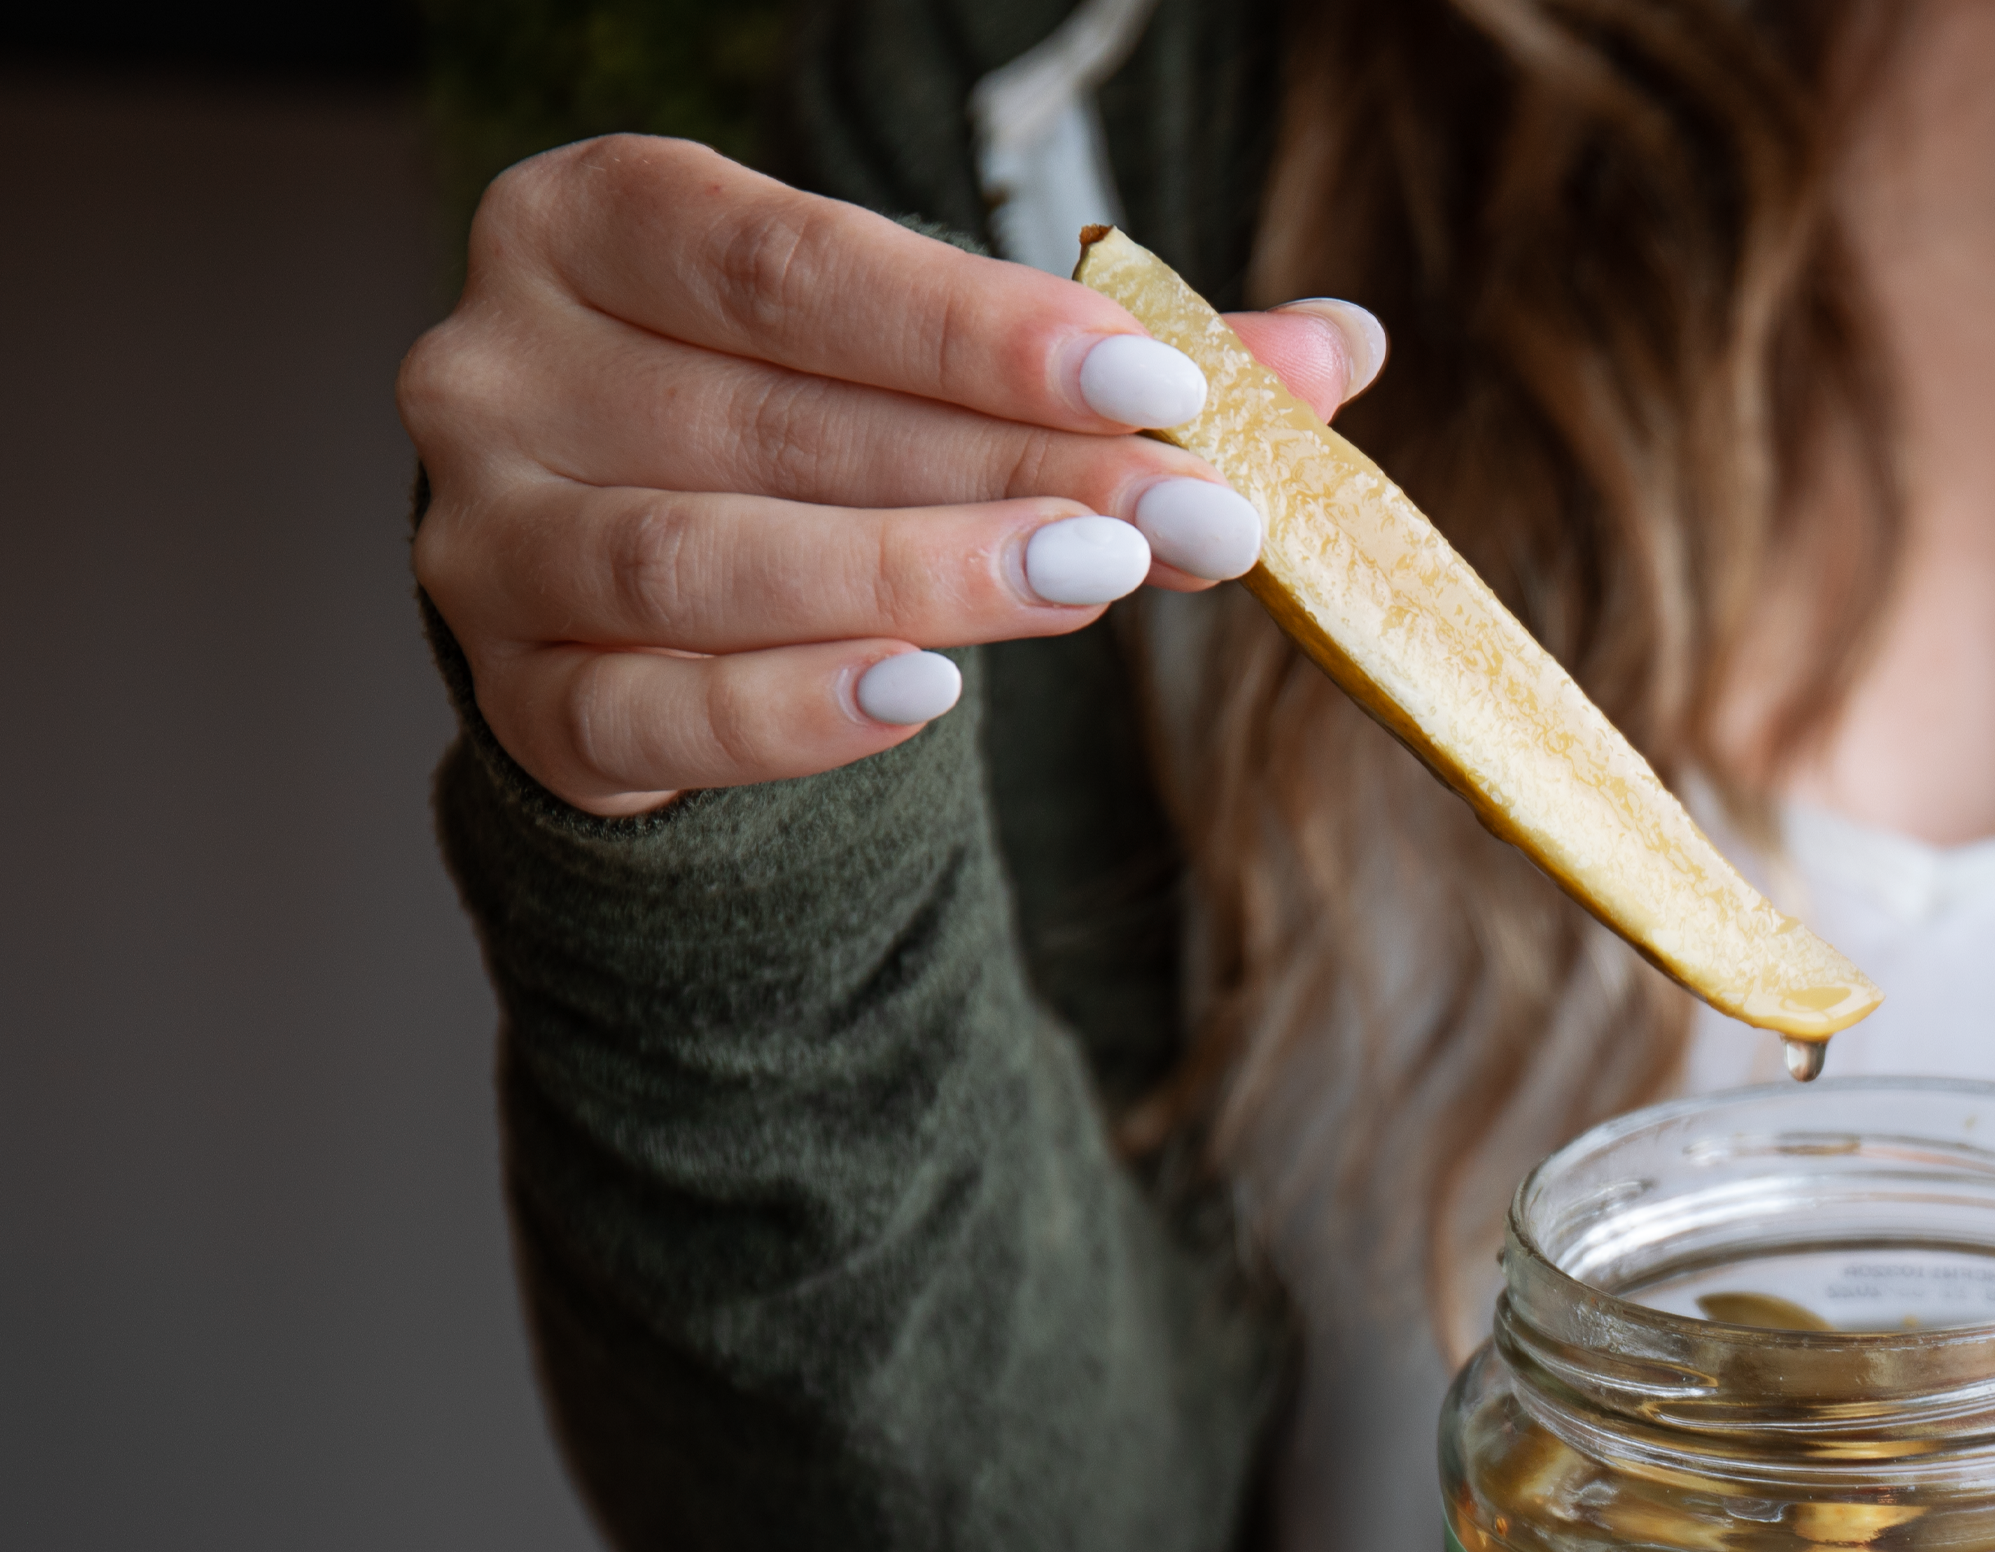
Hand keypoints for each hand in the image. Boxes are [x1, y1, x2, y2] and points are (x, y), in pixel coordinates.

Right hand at [398, 135, 1385, 816]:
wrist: (643, 604)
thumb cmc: (806, 436)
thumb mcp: (940, 368)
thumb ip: (1117, 360)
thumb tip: (1336, 350)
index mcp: (593, 223)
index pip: (788, 261)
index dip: (981, 325)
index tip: (1165, 386)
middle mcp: (499, 366)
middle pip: (779, 419)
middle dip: (1010, 467)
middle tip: (1188, 513)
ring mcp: (486, 542)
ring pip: (703, 563)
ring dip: (919, 576)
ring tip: (1092, 579)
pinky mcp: (521, 703)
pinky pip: (658, 714)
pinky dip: (797, 710)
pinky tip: (931, 693)